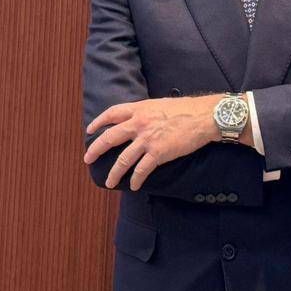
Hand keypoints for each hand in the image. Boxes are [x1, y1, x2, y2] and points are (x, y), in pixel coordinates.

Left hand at [84, 94, 219, 190]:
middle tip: (87, 159)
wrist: (203, 117)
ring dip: (114, 173)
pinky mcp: (158, 153)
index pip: (112, 113)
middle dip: (95, 150)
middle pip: (109, 137)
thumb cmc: (186, 109)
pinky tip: (133, 186)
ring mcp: (147, 139)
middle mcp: (139, 123)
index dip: (98, 122)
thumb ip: (146, 112)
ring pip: (122, 159)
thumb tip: (138, 118)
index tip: (90, 130)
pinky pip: (141, 170)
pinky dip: (135, 180)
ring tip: (108, 182)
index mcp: (139, 109)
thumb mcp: (160, 104)